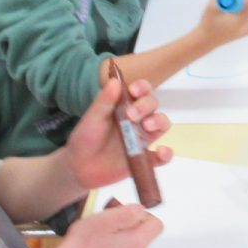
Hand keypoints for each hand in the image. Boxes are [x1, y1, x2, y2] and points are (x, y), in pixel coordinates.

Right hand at [53, 200, 161, 247]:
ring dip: (121, 247)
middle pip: (143, 239)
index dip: (143, 217)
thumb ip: (127, 212)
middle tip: (106, 229)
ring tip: (99, 245)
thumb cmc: (81, 246)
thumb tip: (141, 210)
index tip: (125, 218)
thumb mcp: (103, 219)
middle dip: (128, 231)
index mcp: (137, 242)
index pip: (156, 225)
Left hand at [64, 72, 172, 190]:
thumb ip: (104, 101)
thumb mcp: (92, 118)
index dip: (142, 87)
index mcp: (125, 106)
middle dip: (145, 106)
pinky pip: (163, 156)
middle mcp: (138, 119)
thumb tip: (115, 80)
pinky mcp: (146, 159)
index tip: (133, 91)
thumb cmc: (86, 138)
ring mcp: (143, 138)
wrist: (81, 167)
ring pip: (162, 124)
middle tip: (131, 115)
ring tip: (146, 127)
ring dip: (159, 121)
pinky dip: (166, 153)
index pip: (141, 91)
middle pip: (153, 105)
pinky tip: (160, 152)